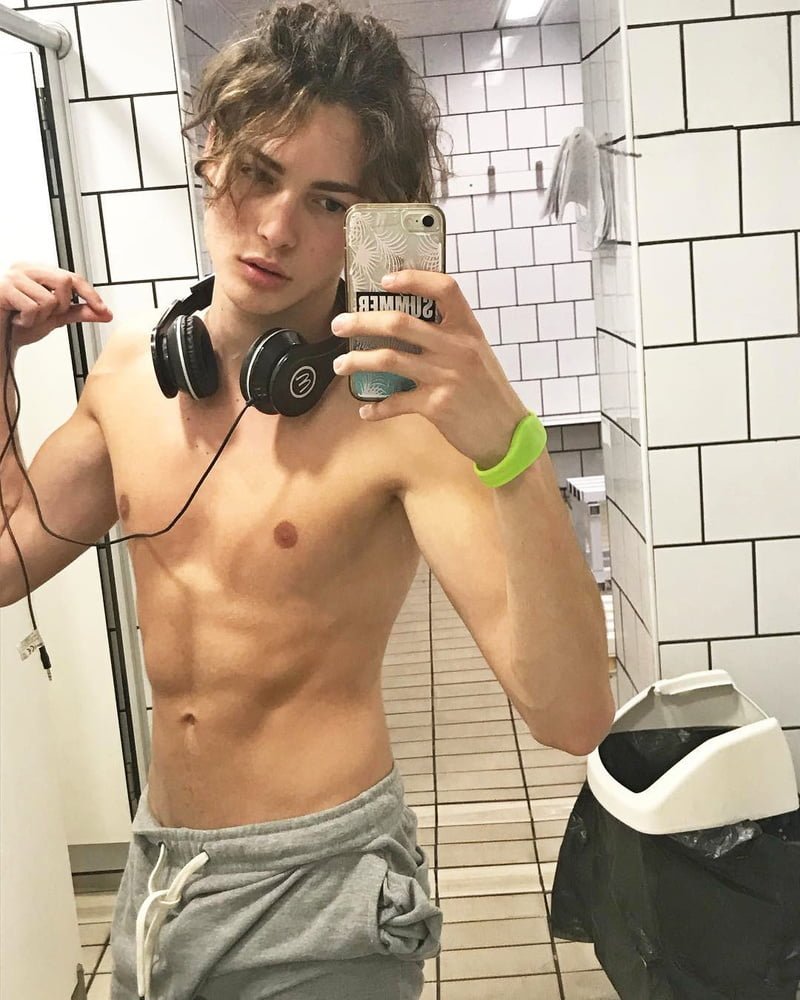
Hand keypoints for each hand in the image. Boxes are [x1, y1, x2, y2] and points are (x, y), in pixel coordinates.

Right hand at [0, 262, 112, 349]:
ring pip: (49, 298)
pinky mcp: (3, 289)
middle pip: (64, 281)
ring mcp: (13, 277)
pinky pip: (32, 307)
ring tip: (27, 319)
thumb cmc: (21, 326)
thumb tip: (105, 313)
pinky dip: (28, 321)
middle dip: (62, 306)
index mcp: (39, 271)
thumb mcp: (56, 318)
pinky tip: (17, 320)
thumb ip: (79, 312)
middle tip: (47, 315)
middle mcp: (26, 268)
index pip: (72, 277)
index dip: (90, 294)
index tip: (104, 311)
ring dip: (41, 317)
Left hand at [330, 270, 529, 467]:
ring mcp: (446, 377)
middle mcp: (457, 349)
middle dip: (362, 322)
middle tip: (339, 324)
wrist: (507, 433)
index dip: (413, 279)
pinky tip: (366, 411)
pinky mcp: (437, 406)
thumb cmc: (488, 392)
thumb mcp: (477, 354)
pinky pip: (396, 402)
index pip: (444, 289)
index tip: (385, 280)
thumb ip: (450, 337)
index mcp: (468, 330)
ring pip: (389, 360)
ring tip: (340, 365)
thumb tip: (407, 324)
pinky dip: (377, 408)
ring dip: (358, 361)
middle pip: (400, 323)